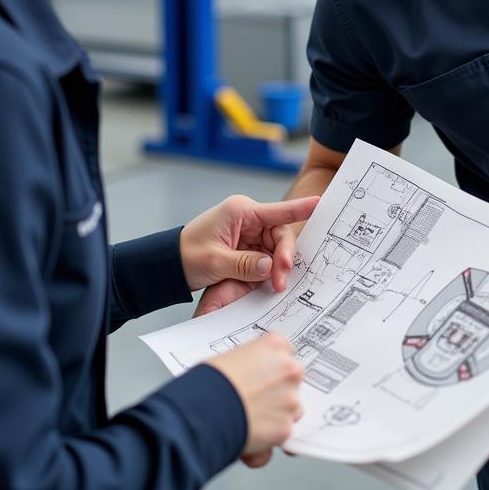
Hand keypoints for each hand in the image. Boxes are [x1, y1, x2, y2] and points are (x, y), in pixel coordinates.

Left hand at [180, 195, 318, 309]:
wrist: (169, 265)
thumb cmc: (187, 255)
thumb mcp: (215, 261)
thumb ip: (244, 264)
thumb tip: (270, 266)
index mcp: (241, 212)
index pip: (277, 210)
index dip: (300, 207)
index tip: (319, 203)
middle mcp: (249, 219)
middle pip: (281, 236)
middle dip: (283, 258)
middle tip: (280, 281)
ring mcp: (250, 234)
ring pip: (277, 249)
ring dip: (278, 268)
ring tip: (276, 287)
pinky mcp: (249, 249)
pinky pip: (268, 258)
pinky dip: (271, 271)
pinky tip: (272, 282)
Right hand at [205, 334, 304, 466]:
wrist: (203, 408)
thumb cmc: (208, 381)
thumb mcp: (229, 358)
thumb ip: (250, 364)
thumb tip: (250, 377)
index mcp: (275, 345)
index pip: (284, 353)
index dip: (270, 368)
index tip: (262, 376)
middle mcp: (289, 370)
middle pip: (290, 382)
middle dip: (276, 393)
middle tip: (253, 400)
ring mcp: (290, 400)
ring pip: (290, 410)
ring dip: (274, 417)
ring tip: (247, 421)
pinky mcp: (285, 428)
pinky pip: (279, 436)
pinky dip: (265, 442)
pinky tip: (246, 439)